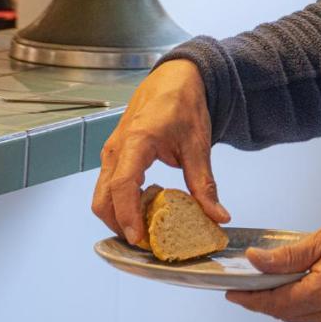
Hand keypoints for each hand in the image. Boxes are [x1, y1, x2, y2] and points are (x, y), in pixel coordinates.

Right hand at [92, 59, 230, 244]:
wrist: (172, 80)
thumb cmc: (182, 104)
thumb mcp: (198, 144)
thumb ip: (204, 184)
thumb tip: (218, 216)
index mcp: (136, 141)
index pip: (122, 186)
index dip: (127, 216)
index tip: (138, 238)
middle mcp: (115, 150)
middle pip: (102, 200)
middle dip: (119, 225)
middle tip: (145, 242)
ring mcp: (110, 154)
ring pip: (102, 197)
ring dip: (119, 217)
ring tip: (145, 229)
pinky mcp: (113, 159)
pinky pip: (108, 189)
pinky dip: (121, 205)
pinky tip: (144, 209)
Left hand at [227, 213, 320, 321]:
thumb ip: (288, 256)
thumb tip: (255, 261)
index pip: (276, 303)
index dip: (252, 300)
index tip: (234, 294)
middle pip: (288, 313)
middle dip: (269, 301)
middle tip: (253, 287)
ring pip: (307, 318)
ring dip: (294, 304)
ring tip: (290, 283)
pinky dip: (318, 308)